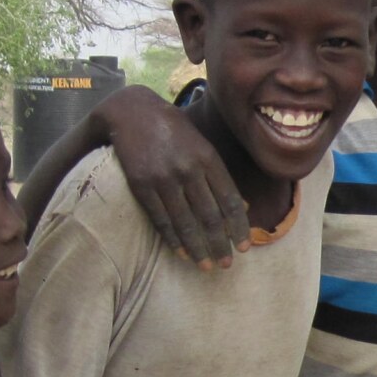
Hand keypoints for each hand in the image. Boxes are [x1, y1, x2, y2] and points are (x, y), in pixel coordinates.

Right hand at [105, 85, 247, 268]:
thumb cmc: (173, 131)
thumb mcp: (202, 146)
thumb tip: (244, 206)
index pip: (229, 200)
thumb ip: (221, 176)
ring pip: (185, 222)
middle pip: (209, 215)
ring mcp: (163, 177)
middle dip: (219, 244)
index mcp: (208, 158)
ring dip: (197, 248)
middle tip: (226, 265)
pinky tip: (181, 253)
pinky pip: (161, 218)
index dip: (238, 226)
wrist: (131, 111)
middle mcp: (188, 169)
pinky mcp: (141, 184)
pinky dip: (172, 239)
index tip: (244, 247)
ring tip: (206, 266)